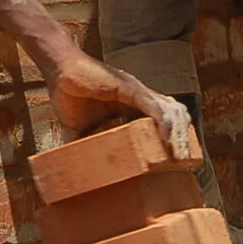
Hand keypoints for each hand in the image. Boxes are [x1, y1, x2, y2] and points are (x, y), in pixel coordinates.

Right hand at [45, 52, 193, 157]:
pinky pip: (153, 105)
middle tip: (185, 162)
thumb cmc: (69, 95)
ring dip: (179, 132)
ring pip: (170, 110)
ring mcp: (136, 90)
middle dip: (184, 138)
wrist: (57, 71)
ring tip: (180, 155)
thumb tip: (74, 173)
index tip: (179, 162)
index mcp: (132, 106)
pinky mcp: (128, 87)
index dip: (176, 138)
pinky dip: (164, 121)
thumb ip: (83, 147)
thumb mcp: (79, 130)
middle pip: (174, 116)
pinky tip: (168, 138)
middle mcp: (140, 97)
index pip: (164, 122)